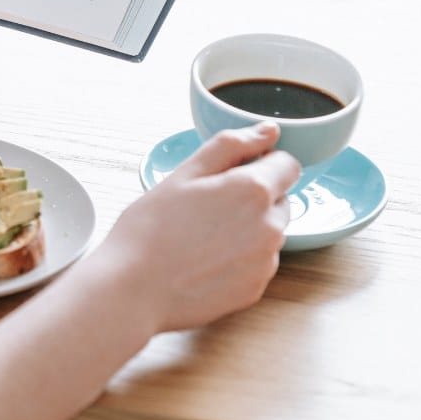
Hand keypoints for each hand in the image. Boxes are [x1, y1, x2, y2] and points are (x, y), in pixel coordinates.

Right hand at [106, 122, 299, 332]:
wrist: (133, 289)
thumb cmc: (151, 227)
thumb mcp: (186, 172)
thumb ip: (233, 145)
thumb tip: (270, 130)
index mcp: (254, 190)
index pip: (288, 164)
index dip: (261, 162)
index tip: (231, 173)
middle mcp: (271, 227)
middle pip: (279, 198)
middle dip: (253, 196)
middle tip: (207, 206)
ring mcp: (266, 262)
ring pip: (269, 231)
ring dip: (248, 227)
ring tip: (202, 236)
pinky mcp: (256, 289)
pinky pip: (258, 262)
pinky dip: (240, 257)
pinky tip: (205, 260)